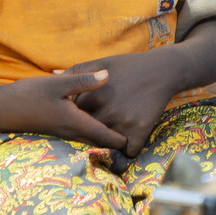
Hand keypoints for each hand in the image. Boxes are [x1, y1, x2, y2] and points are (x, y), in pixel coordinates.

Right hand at [0, 71, 127, 149]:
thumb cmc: (28, 95)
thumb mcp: (57, 84)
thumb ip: (83, 80)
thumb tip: (108, 76)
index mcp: (74, 122)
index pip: (103, 135)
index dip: (121, 139)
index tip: (137, 140)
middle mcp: (70, 131)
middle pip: (98, 141)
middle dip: (115, 141)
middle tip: (134, 139)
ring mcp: (61, 132)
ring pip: (87, 139)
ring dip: (102, 137)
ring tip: (119, 134)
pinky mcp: (54, 129)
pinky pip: (77, 135)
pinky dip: (89, 132)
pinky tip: (93, 123)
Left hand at [66, 50, 182, 156]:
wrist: (162, 69)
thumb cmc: (129, 65)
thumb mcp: (101, 62)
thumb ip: (77, 71)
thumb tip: (53, 75)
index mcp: (93, 96)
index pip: (74, 118)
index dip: (77, 120)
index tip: (81, 120)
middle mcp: (105, 111)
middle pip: (89, 135)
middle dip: (90, 137)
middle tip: (96, 134)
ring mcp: (123, 122)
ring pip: (108, 145)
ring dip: (109, 145)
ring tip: (111, 140)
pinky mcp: (140, 130)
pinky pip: (130, 152)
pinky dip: (129, 150)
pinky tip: (129, 143)